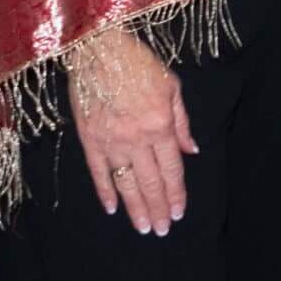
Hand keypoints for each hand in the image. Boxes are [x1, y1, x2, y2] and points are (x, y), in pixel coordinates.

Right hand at [68, 28, 197, 233]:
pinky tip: (113, 209)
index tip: (179, 213)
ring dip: (136, 208)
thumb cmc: (139, 64)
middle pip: (151, 182)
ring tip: (144, 228)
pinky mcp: (89, 140)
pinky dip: (105, 192)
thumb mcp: (171, 87)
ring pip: (127, 183)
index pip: (172, 169)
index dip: (176, 193)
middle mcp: (137, 138)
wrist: (98, 50)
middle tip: (163, 229)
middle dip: (158, 208)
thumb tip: (192, 151)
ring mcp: (111, 141)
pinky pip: (99, 172)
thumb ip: (182, 122)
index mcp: (160, 125)